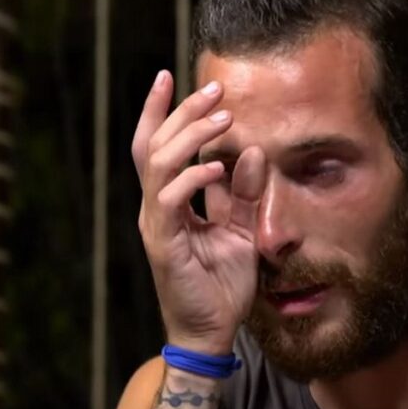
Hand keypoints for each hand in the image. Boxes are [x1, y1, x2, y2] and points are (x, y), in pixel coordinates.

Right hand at [132, 70, 265, 355]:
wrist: (210, 331)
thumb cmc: (221, 284)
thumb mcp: (239, 231)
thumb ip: (242, 194)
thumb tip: (253, 151)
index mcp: (169, 203)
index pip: (155, 148)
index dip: (160, 112)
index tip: (171, 77)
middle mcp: (156, 208)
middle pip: (154, 147)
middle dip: (181, 113)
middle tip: (214, 90)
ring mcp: (157, 225)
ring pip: (158, 165)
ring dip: (190, 137)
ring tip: (222, 118)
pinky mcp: (165, 244)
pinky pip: (172, 200)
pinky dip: (193, 179)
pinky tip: (218, 167)